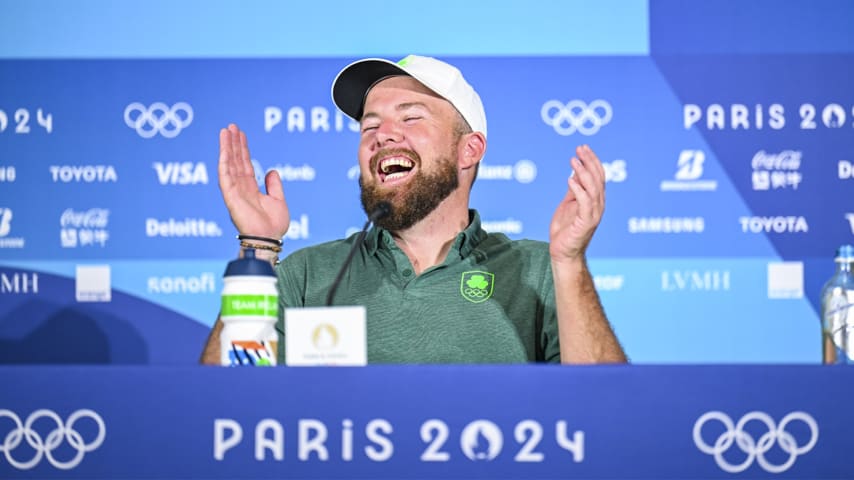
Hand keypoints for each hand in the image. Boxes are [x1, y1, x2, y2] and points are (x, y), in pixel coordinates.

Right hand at [218, 123, 289, 237]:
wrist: (270, 238)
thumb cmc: (274, 226)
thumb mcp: (278, 200)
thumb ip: (274, 185)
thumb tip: (271, 170)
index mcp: (251, 190)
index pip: (245, 165)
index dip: (243, 149)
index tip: (241, 134)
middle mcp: (240, 189)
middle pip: (235, 161)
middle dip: (233, 143)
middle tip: (231, 126)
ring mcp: (234, 192)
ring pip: (228, 164)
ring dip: (227, 147)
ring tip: (226, 130)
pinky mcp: (230, 196)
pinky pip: (225, 176)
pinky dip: (224, 161)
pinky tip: (224, 148)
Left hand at [549, 144, 604, 262]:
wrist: (563, 252)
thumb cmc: (566, 230)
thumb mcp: (569, 203)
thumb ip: (574, 189)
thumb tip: (575, 171)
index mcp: (595, 200)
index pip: (598, 175)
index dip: (592, 160)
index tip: (582, 148)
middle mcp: (598, 205)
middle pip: (598, 178)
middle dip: (589, 161)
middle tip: (580, 148)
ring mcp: (594, 213)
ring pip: (593, 188)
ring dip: (583, 172)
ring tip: (573, 160)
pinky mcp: (586, 222)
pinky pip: (584, 202)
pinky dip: (578, 189)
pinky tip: (570, 180)